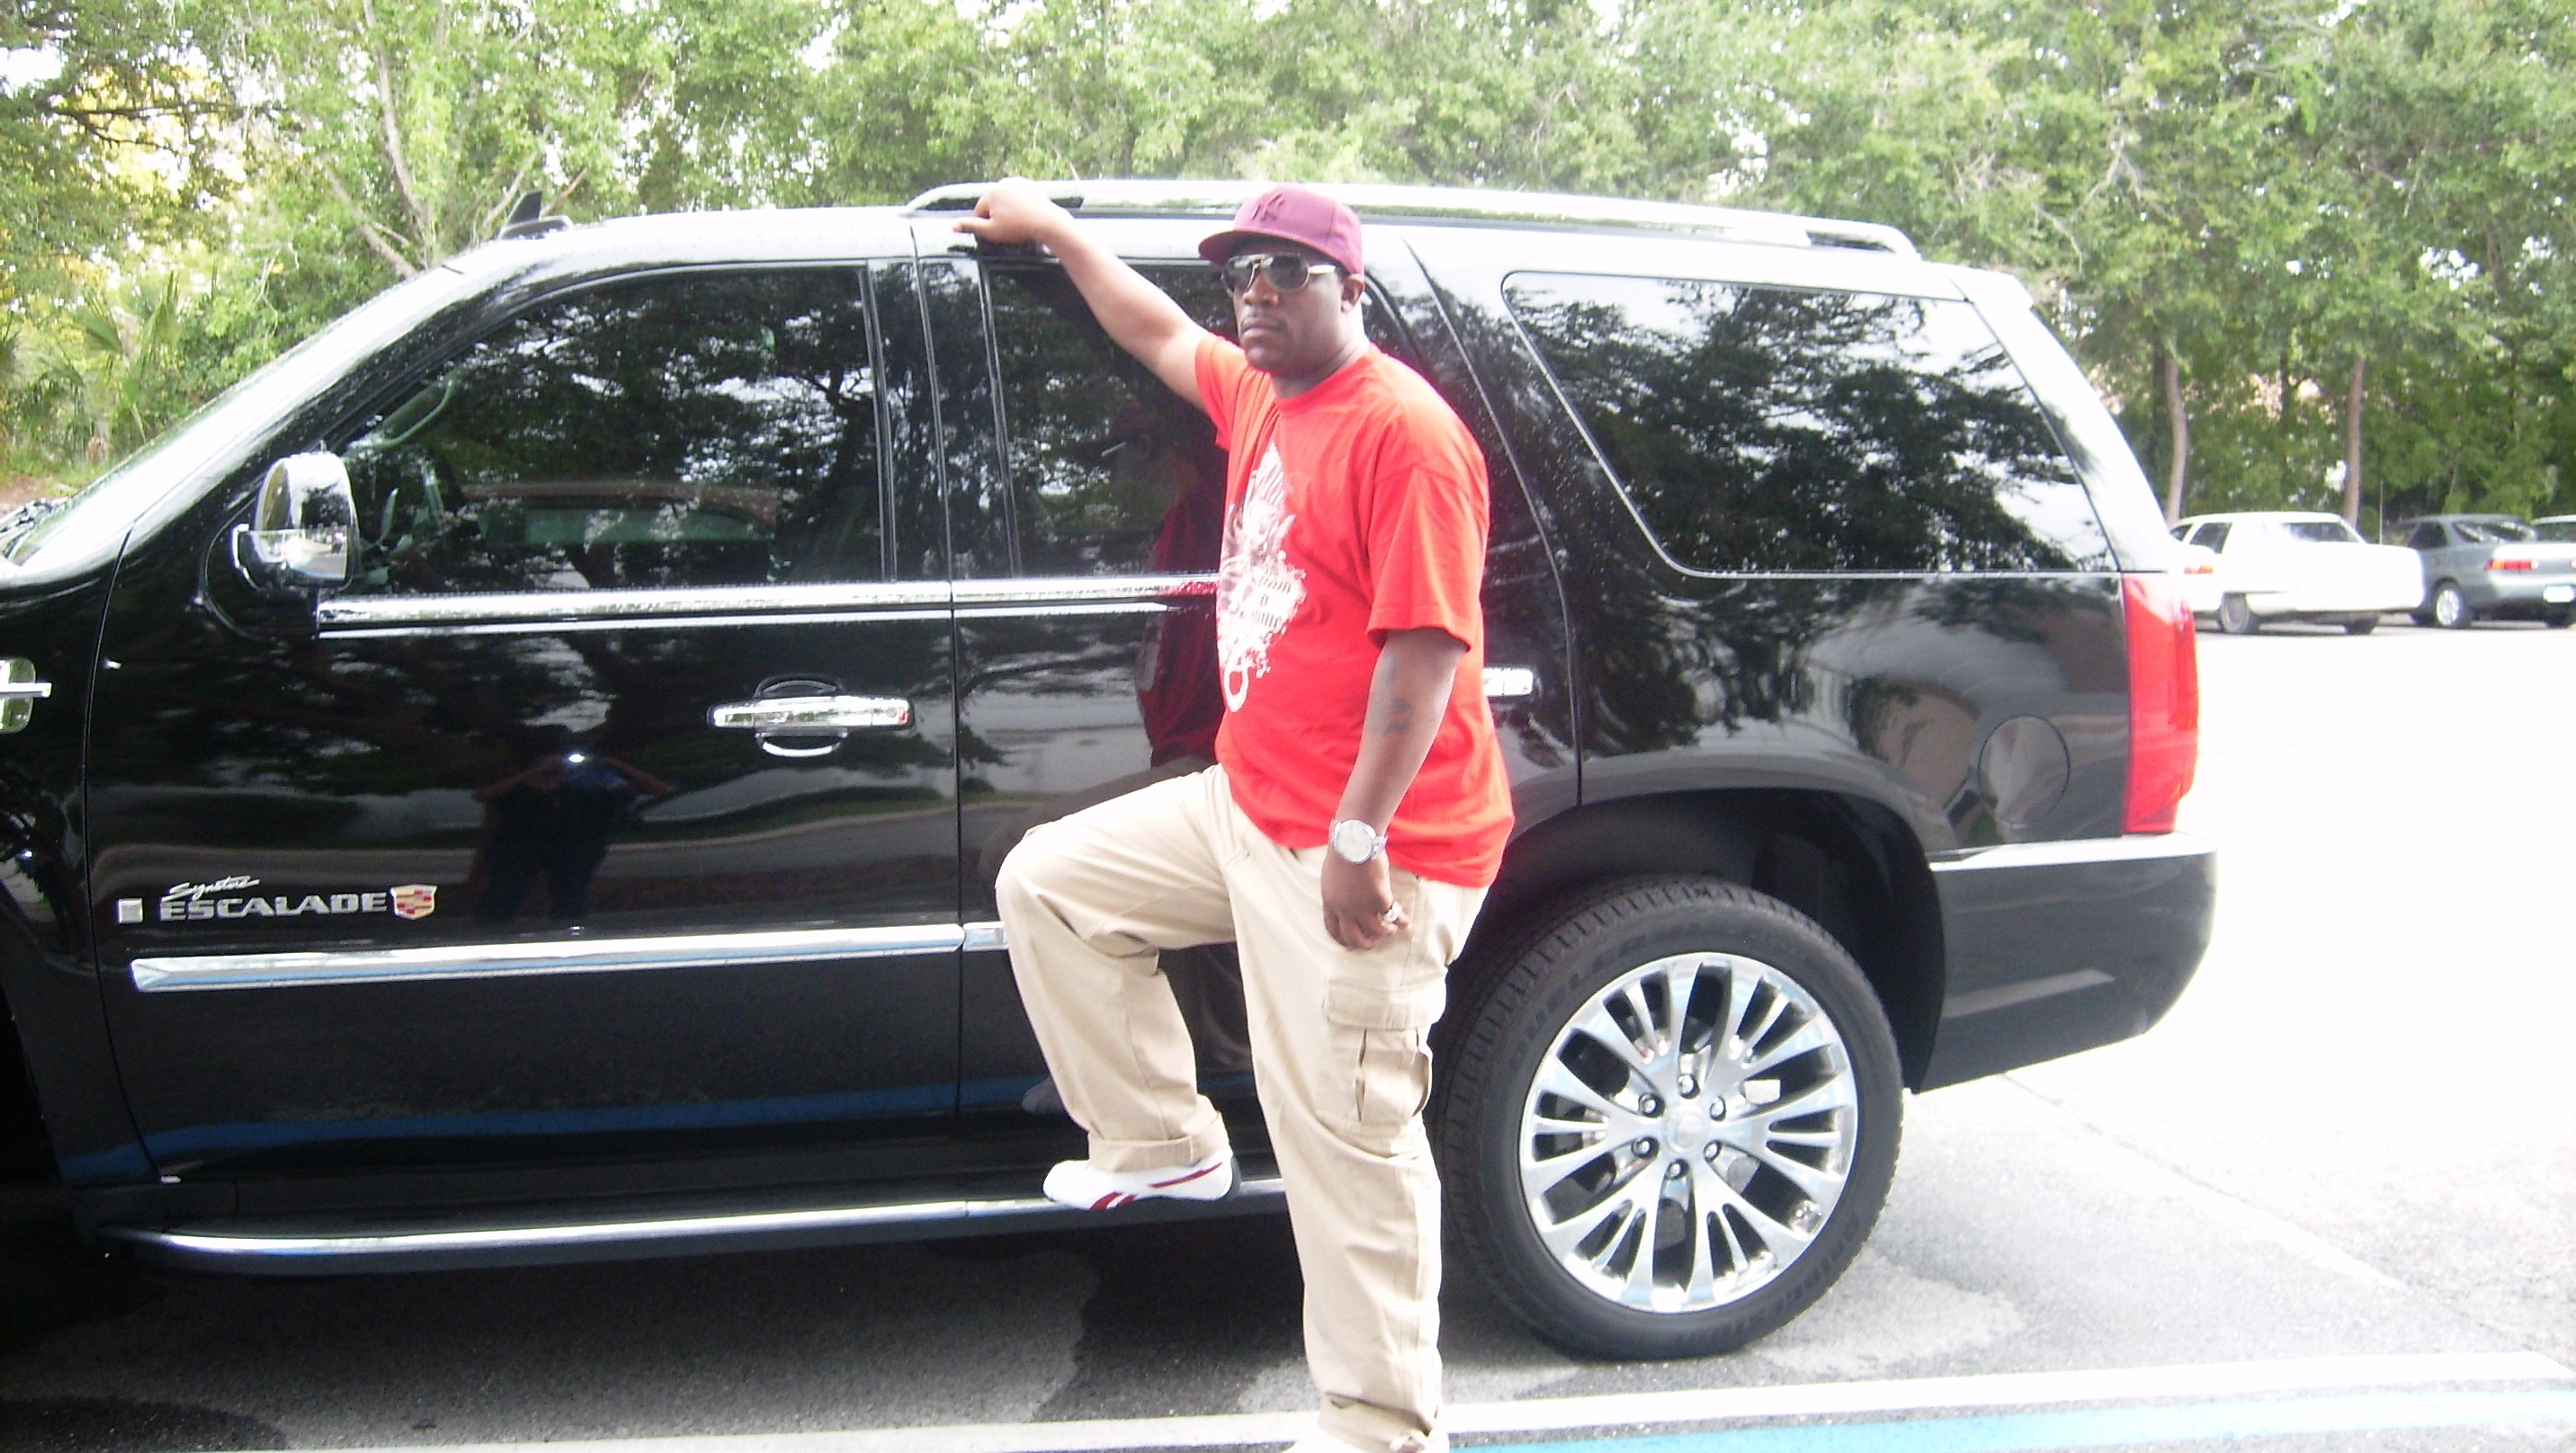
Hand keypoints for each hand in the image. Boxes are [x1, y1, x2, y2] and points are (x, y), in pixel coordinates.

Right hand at [954, 177, 1069, 249]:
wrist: (1047, 222)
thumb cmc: (1018, 228)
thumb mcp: (991, 231)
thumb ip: (971, 227)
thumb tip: (951, 226)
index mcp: (990, 193)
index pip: (980, 211)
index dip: (986, 225)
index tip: (997, 233)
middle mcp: (1002, 183)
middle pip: (993, 204)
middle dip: (997, 216)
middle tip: (1009, 229)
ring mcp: (1017, 182)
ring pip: (1006, 200)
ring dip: (1008, 209)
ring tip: (1018, 222)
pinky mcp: (1030, 185)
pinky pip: (1019, 197)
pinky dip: (1020, 205)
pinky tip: (1026, 215)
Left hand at [1321, 850, 1405, 950]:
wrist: (1354, 840)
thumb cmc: (1343, 851)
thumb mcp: (1331, 875)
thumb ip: (1336, 891)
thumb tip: (1343, 897)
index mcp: (1330, 902)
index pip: (1333, 930)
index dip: (1343, 940)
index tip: (1351, 944)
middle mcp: (1344, 909)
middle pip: (1353, 938)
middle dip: (1365, 944)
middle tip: (1373, 943)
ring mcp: (1362, 906)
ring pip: (1375, 931)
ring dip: (1385, 932)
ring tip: (1392, 929)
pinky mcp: (1379, 900)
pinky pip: (1392, 916)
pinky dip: (1401, 921)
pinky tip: (1406, 923)